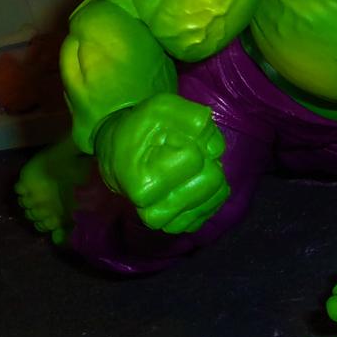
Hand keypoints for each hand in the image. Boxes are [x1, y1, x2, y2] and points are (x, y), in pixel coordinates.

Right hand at [94, 92, 227, 233]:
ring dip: (208, 173)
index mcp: (142, 184)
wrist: (119, 153)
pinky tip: (193, 178)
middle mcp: (153, 213)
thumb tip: (215, 147)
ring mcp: (168, 223)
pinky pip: (214, 206)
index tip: (172, 139)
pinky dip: (209, 189)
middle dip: (205, 159)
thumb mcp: (159, 109)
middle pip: (211, 179)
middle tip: (184, 151)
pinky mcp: (181, 226)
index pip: (193, 157)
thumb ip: (191, 118)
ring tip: (187, 164)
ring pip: (216, 196)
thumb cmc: (139, 129)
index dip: (189, 141)